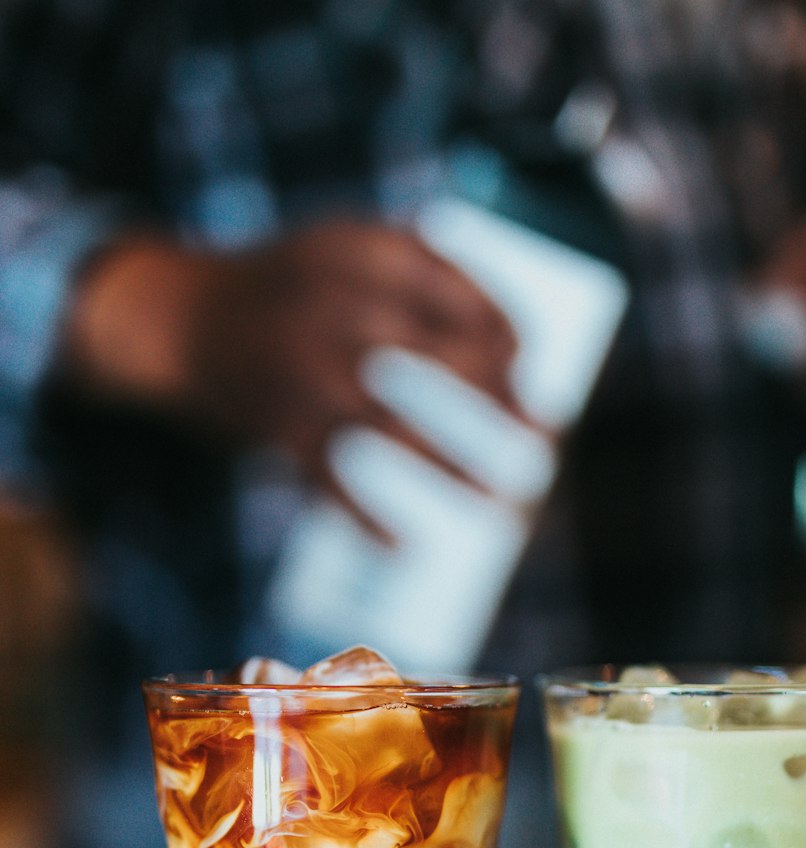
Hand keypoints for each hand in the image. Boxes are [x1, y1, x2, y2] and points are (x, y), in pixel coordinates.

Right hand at [63, 221, 521, 515]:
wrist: (170, 315)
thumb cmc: (283, 289)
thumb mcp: (341, 250)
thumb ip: (413, 275)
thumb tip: (508, 353)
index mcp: (356, 251)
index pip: (455, 285)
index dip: (503, 324)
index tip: (528, 359)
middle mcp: (332, 308)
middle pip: (441, 358)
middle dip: (502, 400)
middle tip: (546, 434)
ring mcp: (303, 371)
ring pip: (400, 428)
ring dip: (460, 471)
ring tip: (508, 504)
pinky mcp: (277, 425)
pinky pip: (335, 480)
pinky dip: (370, 520)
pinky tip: (408, 549)